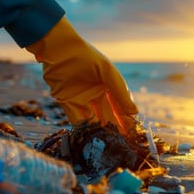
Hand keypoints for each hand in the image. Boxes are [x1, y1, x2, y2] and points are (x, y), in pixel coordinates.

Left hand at [26, 17, 137, 134]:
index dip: (126, 119)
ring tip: (108, 143)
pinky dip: (84, 129)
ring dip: (100, 131)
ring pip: (94, 120)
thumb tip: (134, 113)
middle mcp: (96, 94)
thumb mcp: (108, 73)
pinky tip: (92, 137)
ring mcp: (81, 99)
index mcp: (108, 86)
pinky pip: (77, 119)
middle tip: (121, 143)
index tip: (132, 133)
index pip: (120, 107)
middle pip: (108, 115)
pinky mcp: (66, 103)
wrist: (59, 50)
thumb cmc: (86, 57)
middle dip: (114, 129)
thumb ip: (121, 92)